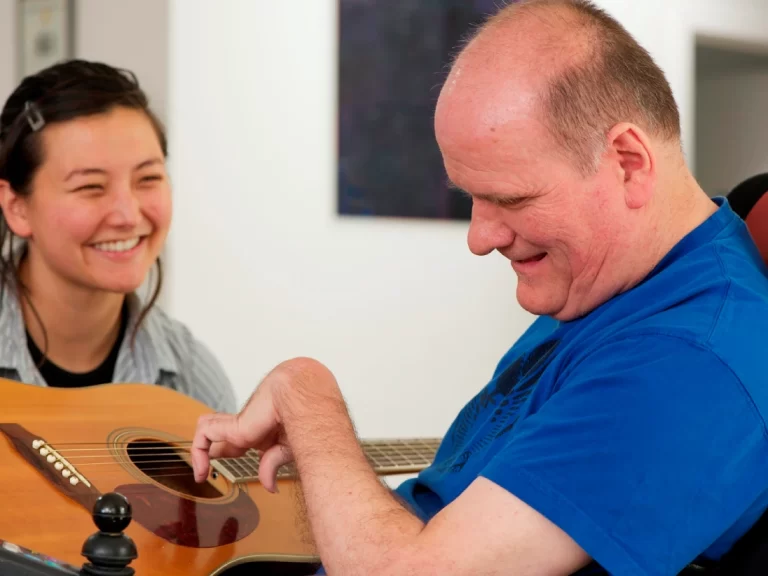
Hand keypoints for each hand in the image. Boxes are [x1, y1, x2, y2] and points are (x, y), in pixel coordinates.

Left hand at [190, 363, 292, 491]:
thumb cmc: (304, 417)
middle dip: (210, 450)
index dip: (228, 452)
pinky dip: (199, 452)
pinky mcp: (233, 426)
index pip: (238, 440)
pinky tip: (203, 471)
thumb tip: (269, 487)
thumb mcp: (287, 449)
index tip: (222, 467)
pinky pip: (205, 435)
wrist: (303, 398)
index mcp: (264, 431)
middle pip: (221, 433)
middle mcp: (250, 425)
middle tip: (201, 471)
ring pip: (209, 427)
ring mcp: (240, 424)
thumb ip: (272, 464)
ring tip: (200, 472)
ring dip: (200, 449)